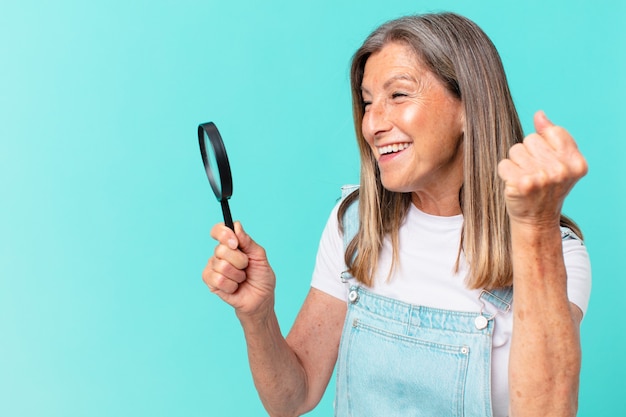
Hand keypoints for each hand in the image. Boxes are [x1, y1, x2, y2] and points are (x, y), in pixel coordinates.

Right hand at [202, 221, 275, 319]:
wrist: (261, 300)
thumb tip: (236, 226)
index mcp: (232, 244)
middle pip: (221, 249)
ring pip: (221, 266)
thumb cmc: (261, 278)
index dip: (224, 234)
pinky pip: (217, 279)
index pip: (218, 230)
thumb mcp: (260, 257)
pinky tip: (235, 287)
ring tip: (241, 279)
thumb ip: (248, 242)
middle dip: (239, 261)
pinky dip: (231, 285)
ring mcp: (214, 267)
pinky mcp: (211, 282)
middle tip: (246, 267)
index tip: (235, 243)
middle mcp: (220, 254)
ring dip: (237, 275)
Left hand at [497, 111, 587, 227]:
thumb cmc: (547, 188)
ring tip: (524, 179)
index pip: (552, 131)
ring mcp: (542, 177)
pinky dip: (505, 173)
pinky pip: (504, 164)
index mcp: (576, 162)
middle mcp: (562, 170)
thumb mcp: (559, 162)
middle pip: (530, 139)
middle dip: (528, 153)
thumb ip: (552, 136)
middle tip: (534, 173)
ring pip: (515, 150)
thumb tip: (539, 114)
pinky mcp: (523, 184)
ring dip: (515, 163)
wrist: (536, 219)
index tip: (545, 161)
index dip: (543, 144)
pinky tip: (515, 185)